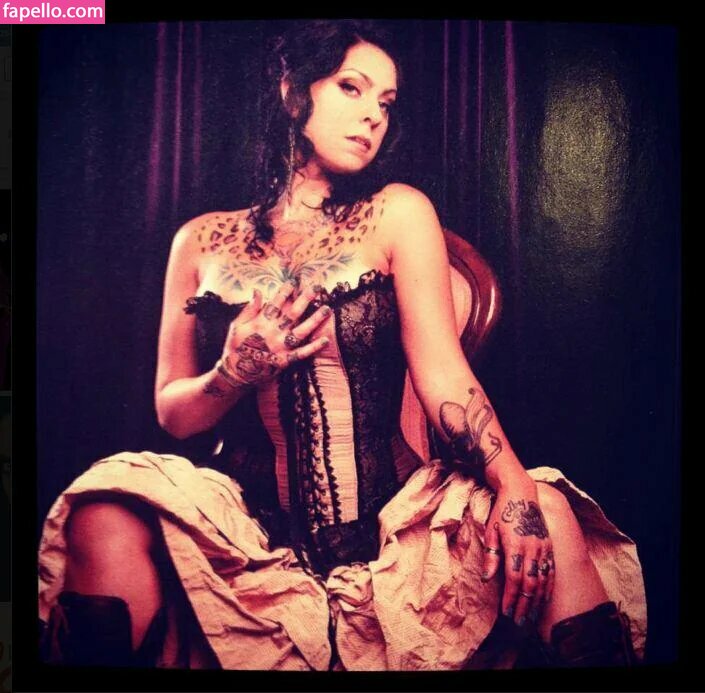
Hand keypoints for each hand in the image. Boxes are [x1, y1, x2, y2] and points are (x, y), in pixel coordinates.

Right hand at [218, 281, 330, 387]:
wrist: (235, 373)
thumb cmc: (235, 346)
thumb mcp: (236, 325)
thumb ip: (249, 309)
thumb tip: (257, 291)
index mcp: (261, 322)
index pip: (276, 303)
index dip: (285, 291)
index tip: (295, 281)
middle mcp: (273, 333)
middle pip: (293, 313)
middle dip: (305, 299)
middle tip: (317, 287)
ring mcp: (280, 347)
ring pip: (301, 331)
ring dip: (315, 320)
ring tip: (327, 309)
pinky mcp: (285, 360)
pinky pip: (302, 353)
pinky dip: (314, 347)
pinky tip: (326, 340)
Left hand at [481, 474, 555, 626]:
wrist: (521, 492)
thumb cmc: (503, 511)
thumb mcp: (491, 530)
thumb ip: (491, 555)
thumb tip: (487, 579)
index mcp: (515, 546)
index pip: (514, 579)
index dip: (511, 598)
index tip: (506, 612)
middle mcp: (532, 549)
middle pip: (529, 584)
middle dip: (524, 605)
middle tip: (519, 622)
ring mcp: (543, 548)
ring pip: (543, 581)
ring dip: (537, 600)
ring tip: (531, 616)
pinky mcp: (549, 546)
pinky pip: (551, 571)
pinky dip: (548, 587)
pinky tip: (544, 598)